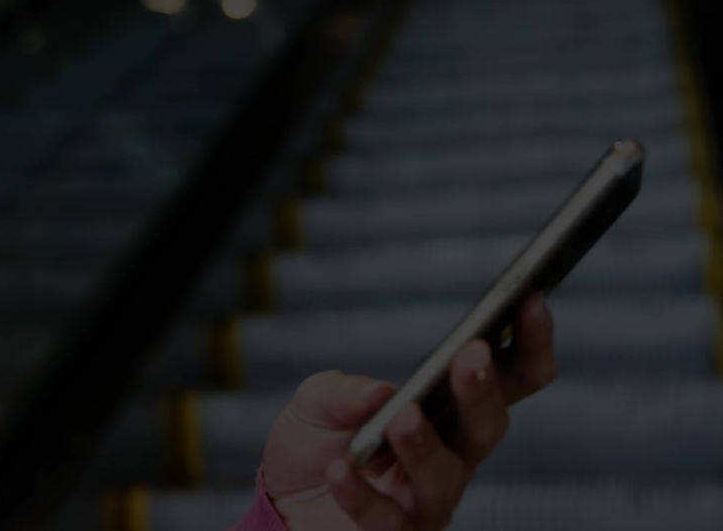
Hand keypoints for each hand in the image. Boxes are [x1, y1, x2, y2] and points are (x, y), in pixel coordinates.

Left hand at [262, 294, 554, 529]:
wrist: (280, 500)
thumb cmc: (317, 442)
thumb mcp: (318, 399)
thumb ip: (343, 389)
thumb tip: (380, 391)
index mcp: (450, 409)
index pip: (509, 377)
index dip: (528, 343)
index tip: (530, 301)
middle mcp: (452, 454)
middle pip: (488, 426)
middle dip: (481, 391)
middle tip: (471, 357)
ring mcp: (426, 499)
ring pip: (445, 478)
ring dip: (426, 446)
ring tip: (402, 417)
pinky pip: (387, 520)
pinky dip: (362, 495)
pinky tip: (341, 470)